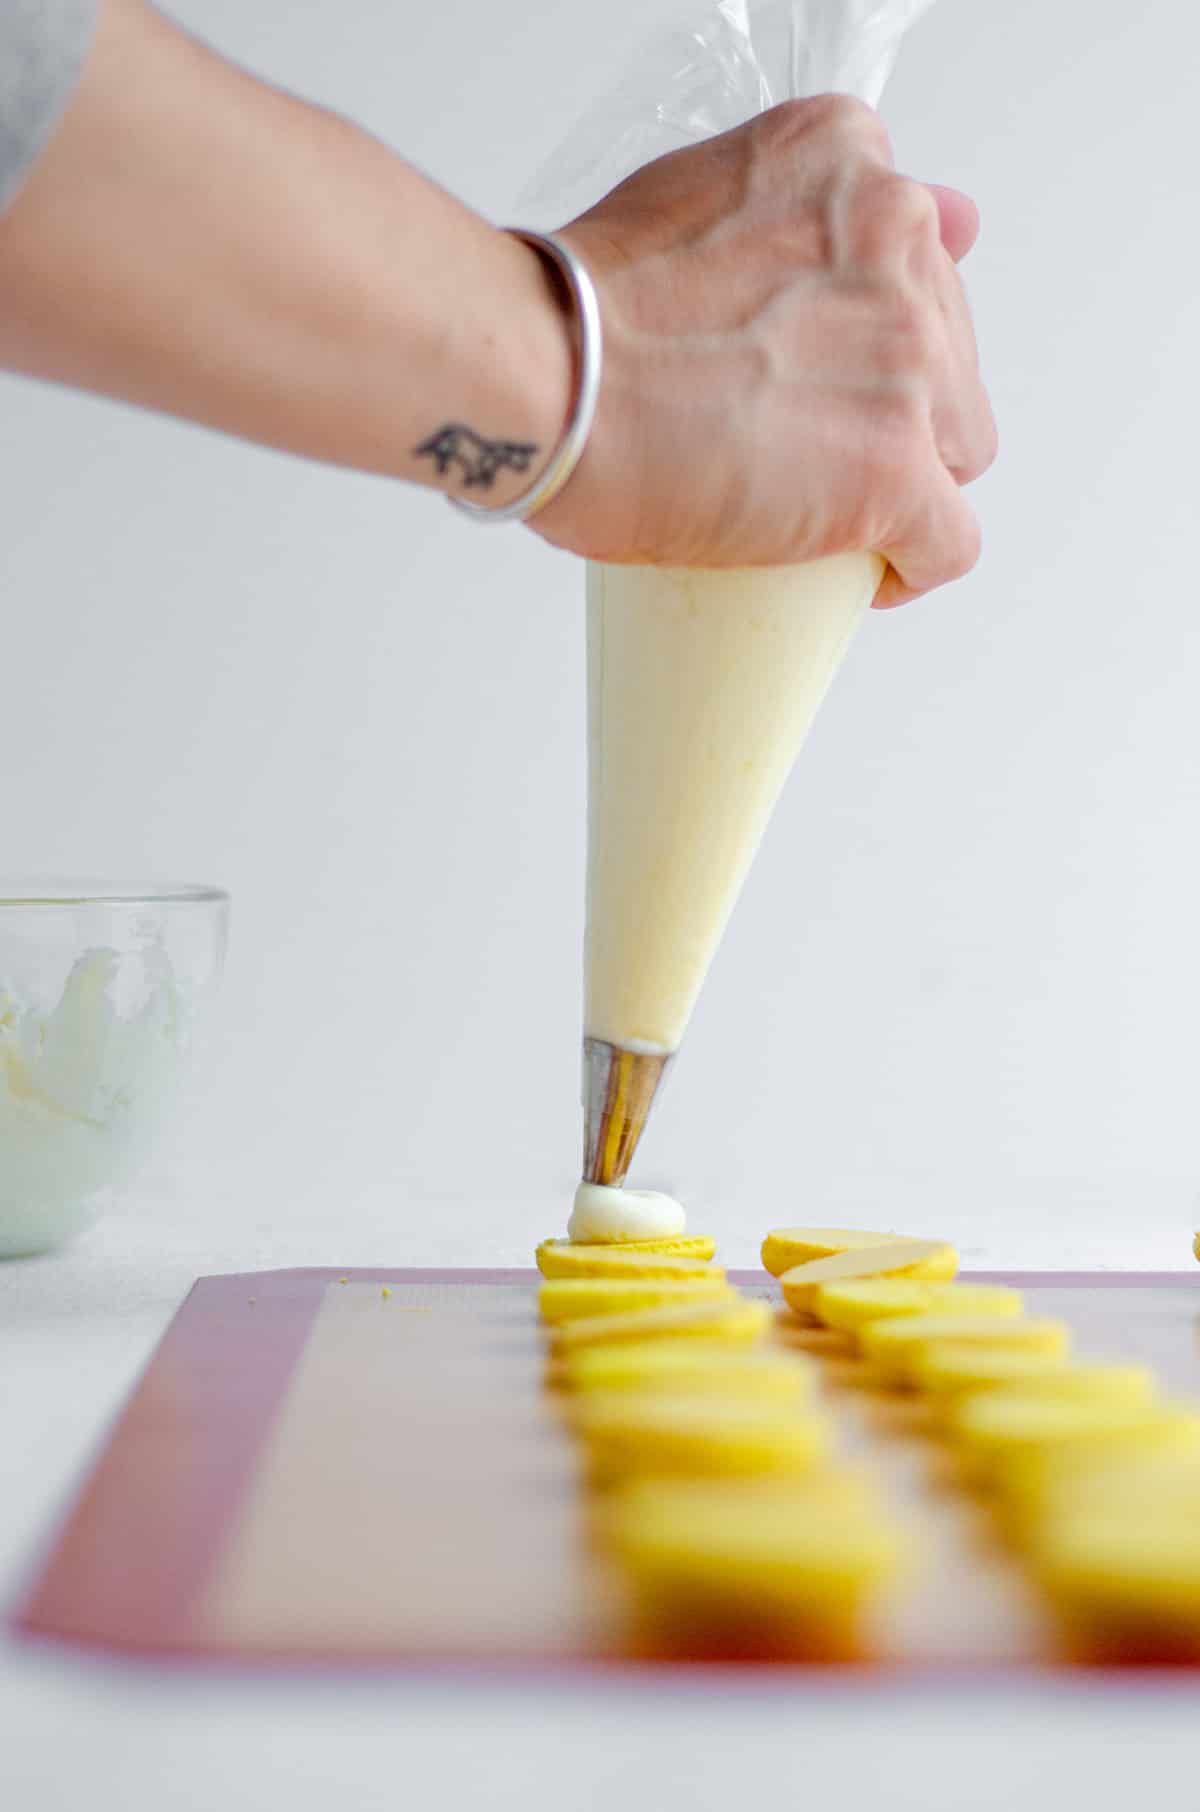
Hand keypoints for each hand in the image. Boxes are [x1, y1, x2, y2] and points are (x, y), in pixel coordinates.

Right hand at [532, 96, 996, 605]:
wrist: (545, 378)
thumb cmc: (582, 306)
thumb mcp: (704, 196)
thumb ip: (809, 207)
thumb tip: (948, 214)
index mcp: (850, 164)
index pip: (916, 262)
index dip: (877, 336)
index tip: (829, 375)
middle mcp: (899, 243)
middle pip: (947, 355)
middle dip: (896, 407)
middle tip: (807, 447)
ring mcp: (908, 362)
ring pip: (961, 448)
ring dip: (909, 482)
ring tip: (825, 510)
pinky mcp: (896, 469)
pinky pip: (949, 541)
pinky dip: (911, 566)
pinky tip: (865, 571)